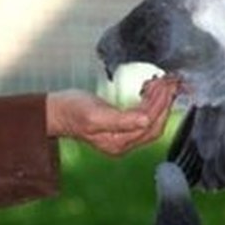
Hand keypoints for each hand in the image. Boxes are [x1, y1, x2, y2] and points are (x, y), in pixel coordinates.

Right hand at [45, 77, 178, 155]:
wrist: (56, 111)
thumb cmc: (71, 111)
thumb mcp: (95, 114)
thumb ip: (121, 120)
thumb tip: (146, 120)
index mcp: (118, 143)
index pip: (149, 125)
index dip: (160, 105)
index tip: (165, 86)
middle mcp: (123, 143)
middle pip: (154, 125)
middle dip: (164, 103)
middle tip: (169, 81)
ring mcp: (122, 136)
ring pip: (150, 120)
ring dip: (159, 101)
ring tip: (161, 82)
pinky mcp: (120, 127)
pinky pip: (143, 117)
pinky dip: (150, 103)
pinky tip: (149, 90)